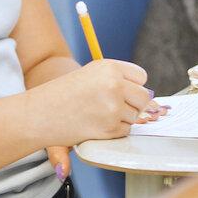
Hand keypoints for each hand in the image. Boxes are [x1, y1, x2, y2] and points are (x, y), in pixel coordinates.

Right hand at [27, 59, 163, 146]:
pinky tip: (96, 124)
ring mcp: (113, 107)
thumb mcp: (93, 75)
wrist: (40, 111)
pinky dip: (115, 131)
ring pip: (136, 116)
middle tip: (109, 105)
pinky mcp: (110, 127)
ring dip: (122, 118)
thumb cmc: (67, 92)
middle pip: (144, 98)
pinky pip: (126, 130)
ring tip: (98, 114)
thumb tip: (157, 107)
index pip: (141, 78)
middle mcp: (113, 84)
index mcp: (109, 67)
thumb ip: (122, 83)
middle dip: (132, 104)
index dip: (131, 86)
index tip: (118, 90)